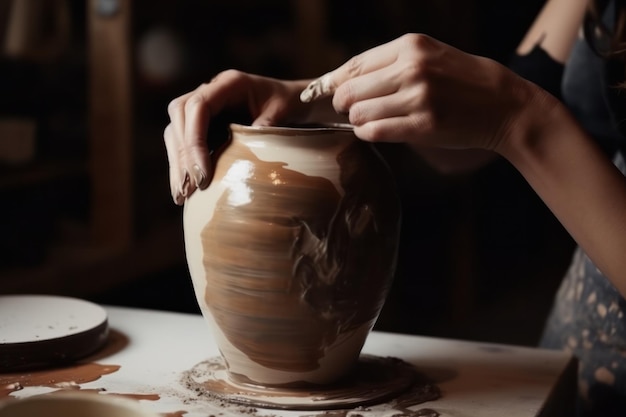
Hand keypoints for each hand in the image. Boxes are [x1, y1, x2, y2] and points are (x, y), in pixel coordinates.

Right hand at [164, 70, 309, 204]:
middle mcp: (210, 90)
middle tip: (191, 188)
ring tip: (182, 196)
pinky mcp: (200, 122)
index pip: (197, 106)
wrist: (288, 100)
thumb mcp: (283, 112)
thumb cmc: (286, 104)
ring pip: (175, 131)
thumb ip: (267, 125)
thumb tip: (249, 153)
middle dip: (182, 154)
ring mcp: (202, 106)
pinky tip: (184, 190)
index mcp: (229, 83)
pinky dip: (181, 165)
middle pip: (178, 116)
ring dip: (177, 164)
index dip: (194, 140)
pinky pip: (181, 141)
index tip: (202, 173)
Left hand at [301, 33, 552, 152]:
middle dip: (344, 105)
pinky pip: (375, 132)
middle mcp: (412, 68)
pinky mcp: (423, 125)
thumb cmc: (462, 81)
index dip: (332, 82)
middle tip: (352, 111)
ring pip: (359, 114)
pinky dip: (368, 134)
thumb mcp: (429, 56)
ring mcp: (418, 97)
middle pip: (349, 91)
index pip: (354, 65)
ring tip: (372, 121)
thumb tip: (342, 80)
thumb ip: (389, 64)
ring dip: (358, 121)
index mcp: (410, 45)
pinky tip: (377, 131)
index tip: (320, 93)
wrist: (503, 104)